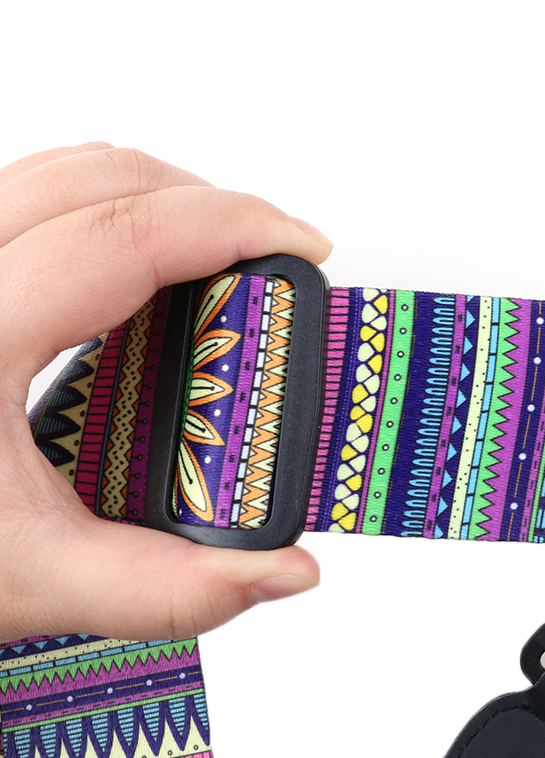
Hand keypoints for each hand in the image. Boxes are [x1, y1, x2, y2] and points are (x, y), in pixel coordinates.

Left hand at [0, 143, 331, 642]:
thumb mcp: (28, 580)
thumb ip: (169, 588)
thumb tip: (283, 573)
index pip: (125, 236)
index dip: (234, 224)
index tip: (302, 248)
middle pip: (105, 178)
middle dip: (212, 203)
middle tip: (273, 262)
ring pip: (67, 170)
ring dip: (161, 196)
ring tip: (220, 257)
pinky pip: (38, 191)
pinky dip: (112, 206)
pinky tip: (143, 265)